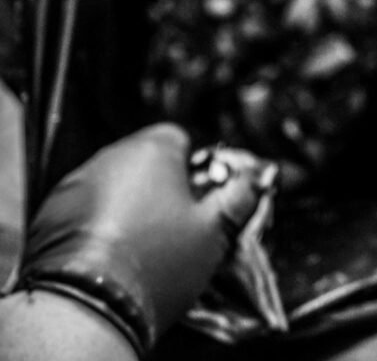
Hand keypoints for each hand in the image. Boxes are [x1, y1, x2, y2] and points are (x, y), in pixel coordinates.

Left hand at [21, 125, 261, 352]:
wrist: (89, 305)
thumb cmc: (156, 266)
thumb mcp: (214, 233)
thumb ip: (240, 196)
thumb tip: (258, 177)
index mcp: (154, 149)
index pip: (182, 139)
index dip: (194, 171)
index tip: (198, 202)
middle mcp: (112, 154)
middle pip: (146, 159)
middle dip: (161, 187)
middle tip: (174, 229)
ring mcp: (78, 181)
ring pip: (114, 182)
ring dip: (127, 203)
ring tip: (140, 247)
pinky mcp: (52, 210)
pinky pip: (84, 206)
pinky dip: (96, 222)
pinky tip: (109, 253)